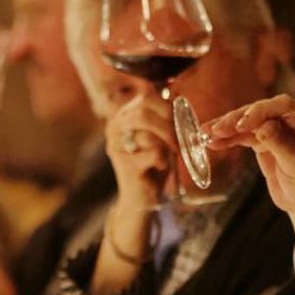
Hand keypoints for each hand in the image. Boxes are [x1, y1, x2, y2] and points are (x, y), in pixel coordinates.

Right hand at [103, 92, 175, 209]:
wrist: (142, 198)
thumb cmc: (154, 163)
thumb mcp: (161, 136)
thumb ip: (166, 117)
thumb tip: (178, 98)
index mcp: (124, 114)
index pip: (146, 96)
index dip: (166, 106)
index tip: (177, 121)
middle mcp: (115, 126)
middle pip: (144, 112)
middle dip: (167, 126)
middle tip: (176, 141)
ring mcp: (116, 145)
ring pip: (149, 134)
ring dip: (166, 145)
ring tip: (166, 155)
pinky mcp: (124, 164)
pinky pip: (155, 153)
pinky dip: (163, 161)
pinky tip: (157, 168)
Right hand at [211, 97, 294, 254]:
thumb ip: (282, 145)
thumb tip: (263, 124)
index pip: (285, 106)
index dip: (261, 111)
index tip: (243, 124)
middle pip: (263, 111)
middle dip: (238, 119)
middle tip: (218, 130)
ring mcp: (279, 129)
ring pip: (250, 122)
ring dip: (227, 127)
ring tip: (206, 134)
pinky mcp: (265, 140)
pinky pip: (244, 135)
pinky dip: (228, 138)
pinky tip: (212, 141)